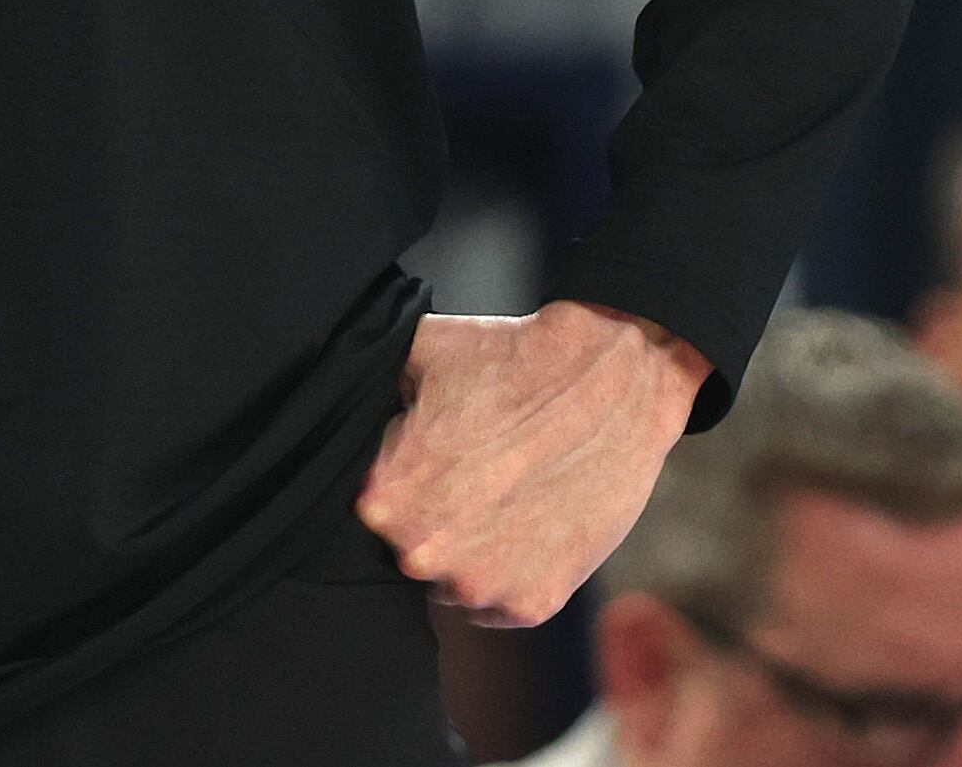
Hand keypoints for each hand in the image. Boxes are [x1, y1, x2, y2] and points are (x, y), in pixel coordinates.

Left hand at [355, 303, 707, 626]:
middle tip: (475, 476)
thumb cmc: (513, 360)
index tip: (433, 455)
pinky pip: (501, 605)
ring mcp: (481, 584)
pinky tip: (533, 519)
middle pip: (410, 552)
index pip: (370, 513)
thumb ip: (375, 398)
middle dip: (434, 520)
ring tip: (508, 495)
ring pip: (454, 584)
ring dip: (472, 553)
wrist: (614, 380)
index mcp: (386, 499)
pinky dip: (515, 571)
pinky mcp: (533, 604)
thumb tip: (347, 408)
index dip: (402, 480)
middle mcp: (424, 553)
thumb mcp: (421, 356)